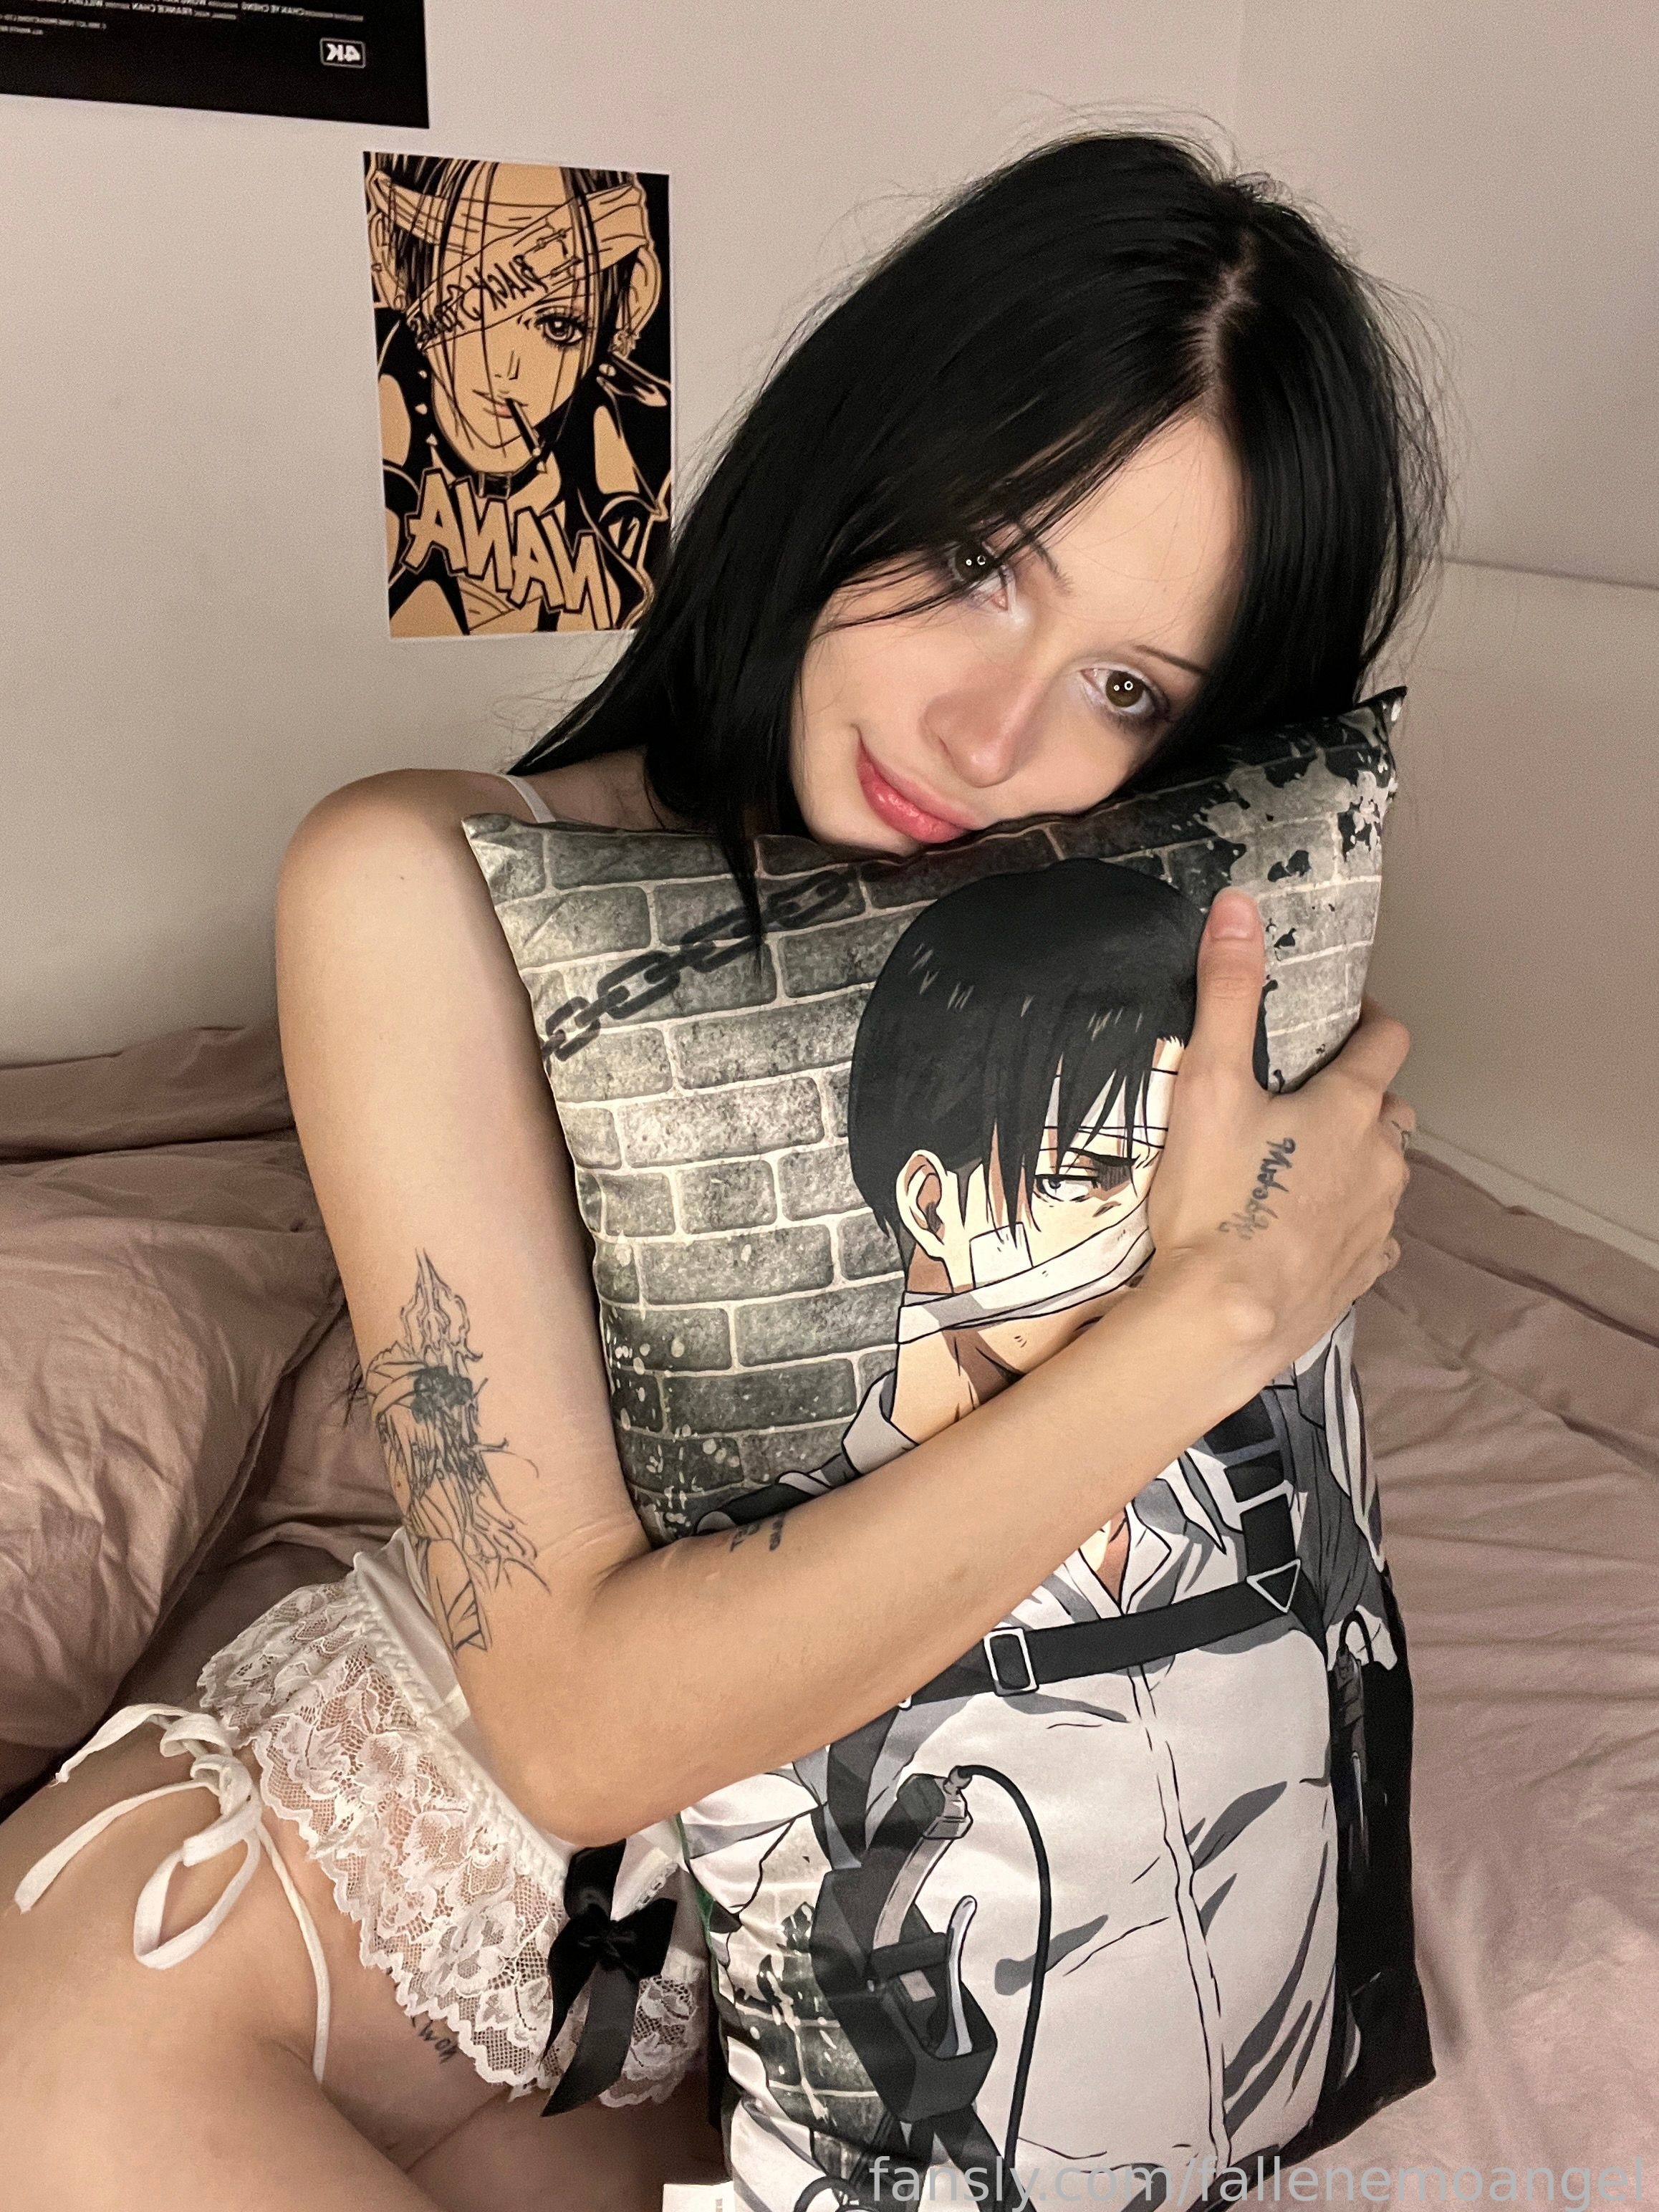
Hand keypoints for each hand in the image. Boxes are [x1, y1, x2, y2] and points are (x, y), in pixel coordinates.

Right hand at [1145, 887, 1415, 1376]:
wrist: (1224, 1317)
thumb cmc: (1216, 1199)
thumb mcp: (1209, 1085)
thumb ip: (1229, 994)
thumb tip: (1238, 906)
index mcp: (1353, 1106)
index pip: (1387, 1040)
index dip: (1368, 1022)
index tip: (1339, 1022)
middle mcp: (1383, 1159)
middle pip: (1389, 1109)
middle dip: (1357, 1098)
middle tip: (1301, 1102)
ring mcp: (1380, 1220)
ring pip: (1383, 1172)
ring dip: (1354, 1161)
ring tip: (1298, 1168)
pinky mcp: (1365, 1271)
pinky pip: (1373, 1233)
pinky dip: (1349, 1221)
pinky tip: (1307, 1229)